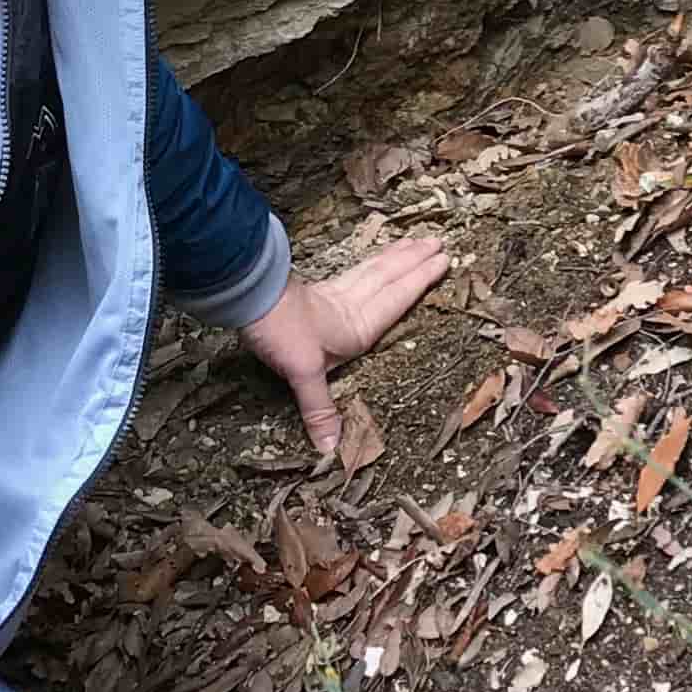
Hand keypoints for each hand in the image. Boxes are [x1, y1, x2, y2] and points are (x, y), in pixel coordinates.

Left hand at [242, 229, 450, 457]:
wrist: (247, 300)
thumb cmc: (280, 333)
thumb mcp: (302, 374)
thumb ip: (319, 408)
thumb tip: (331, 449)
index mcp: (356, 326)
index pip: (396, 299)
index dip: (420, 281)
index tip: (443, 261)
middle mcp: (350, 306)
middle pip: (388, 278)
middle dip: (415, 261)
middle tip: (438, 242)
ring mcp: (333, 296)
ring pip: (372, 271)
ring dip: (396, 257)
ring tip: (415, 243)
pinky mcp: (316, 293)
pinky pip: (354, 273)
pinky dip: (370, 264)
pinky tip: (370, 264)